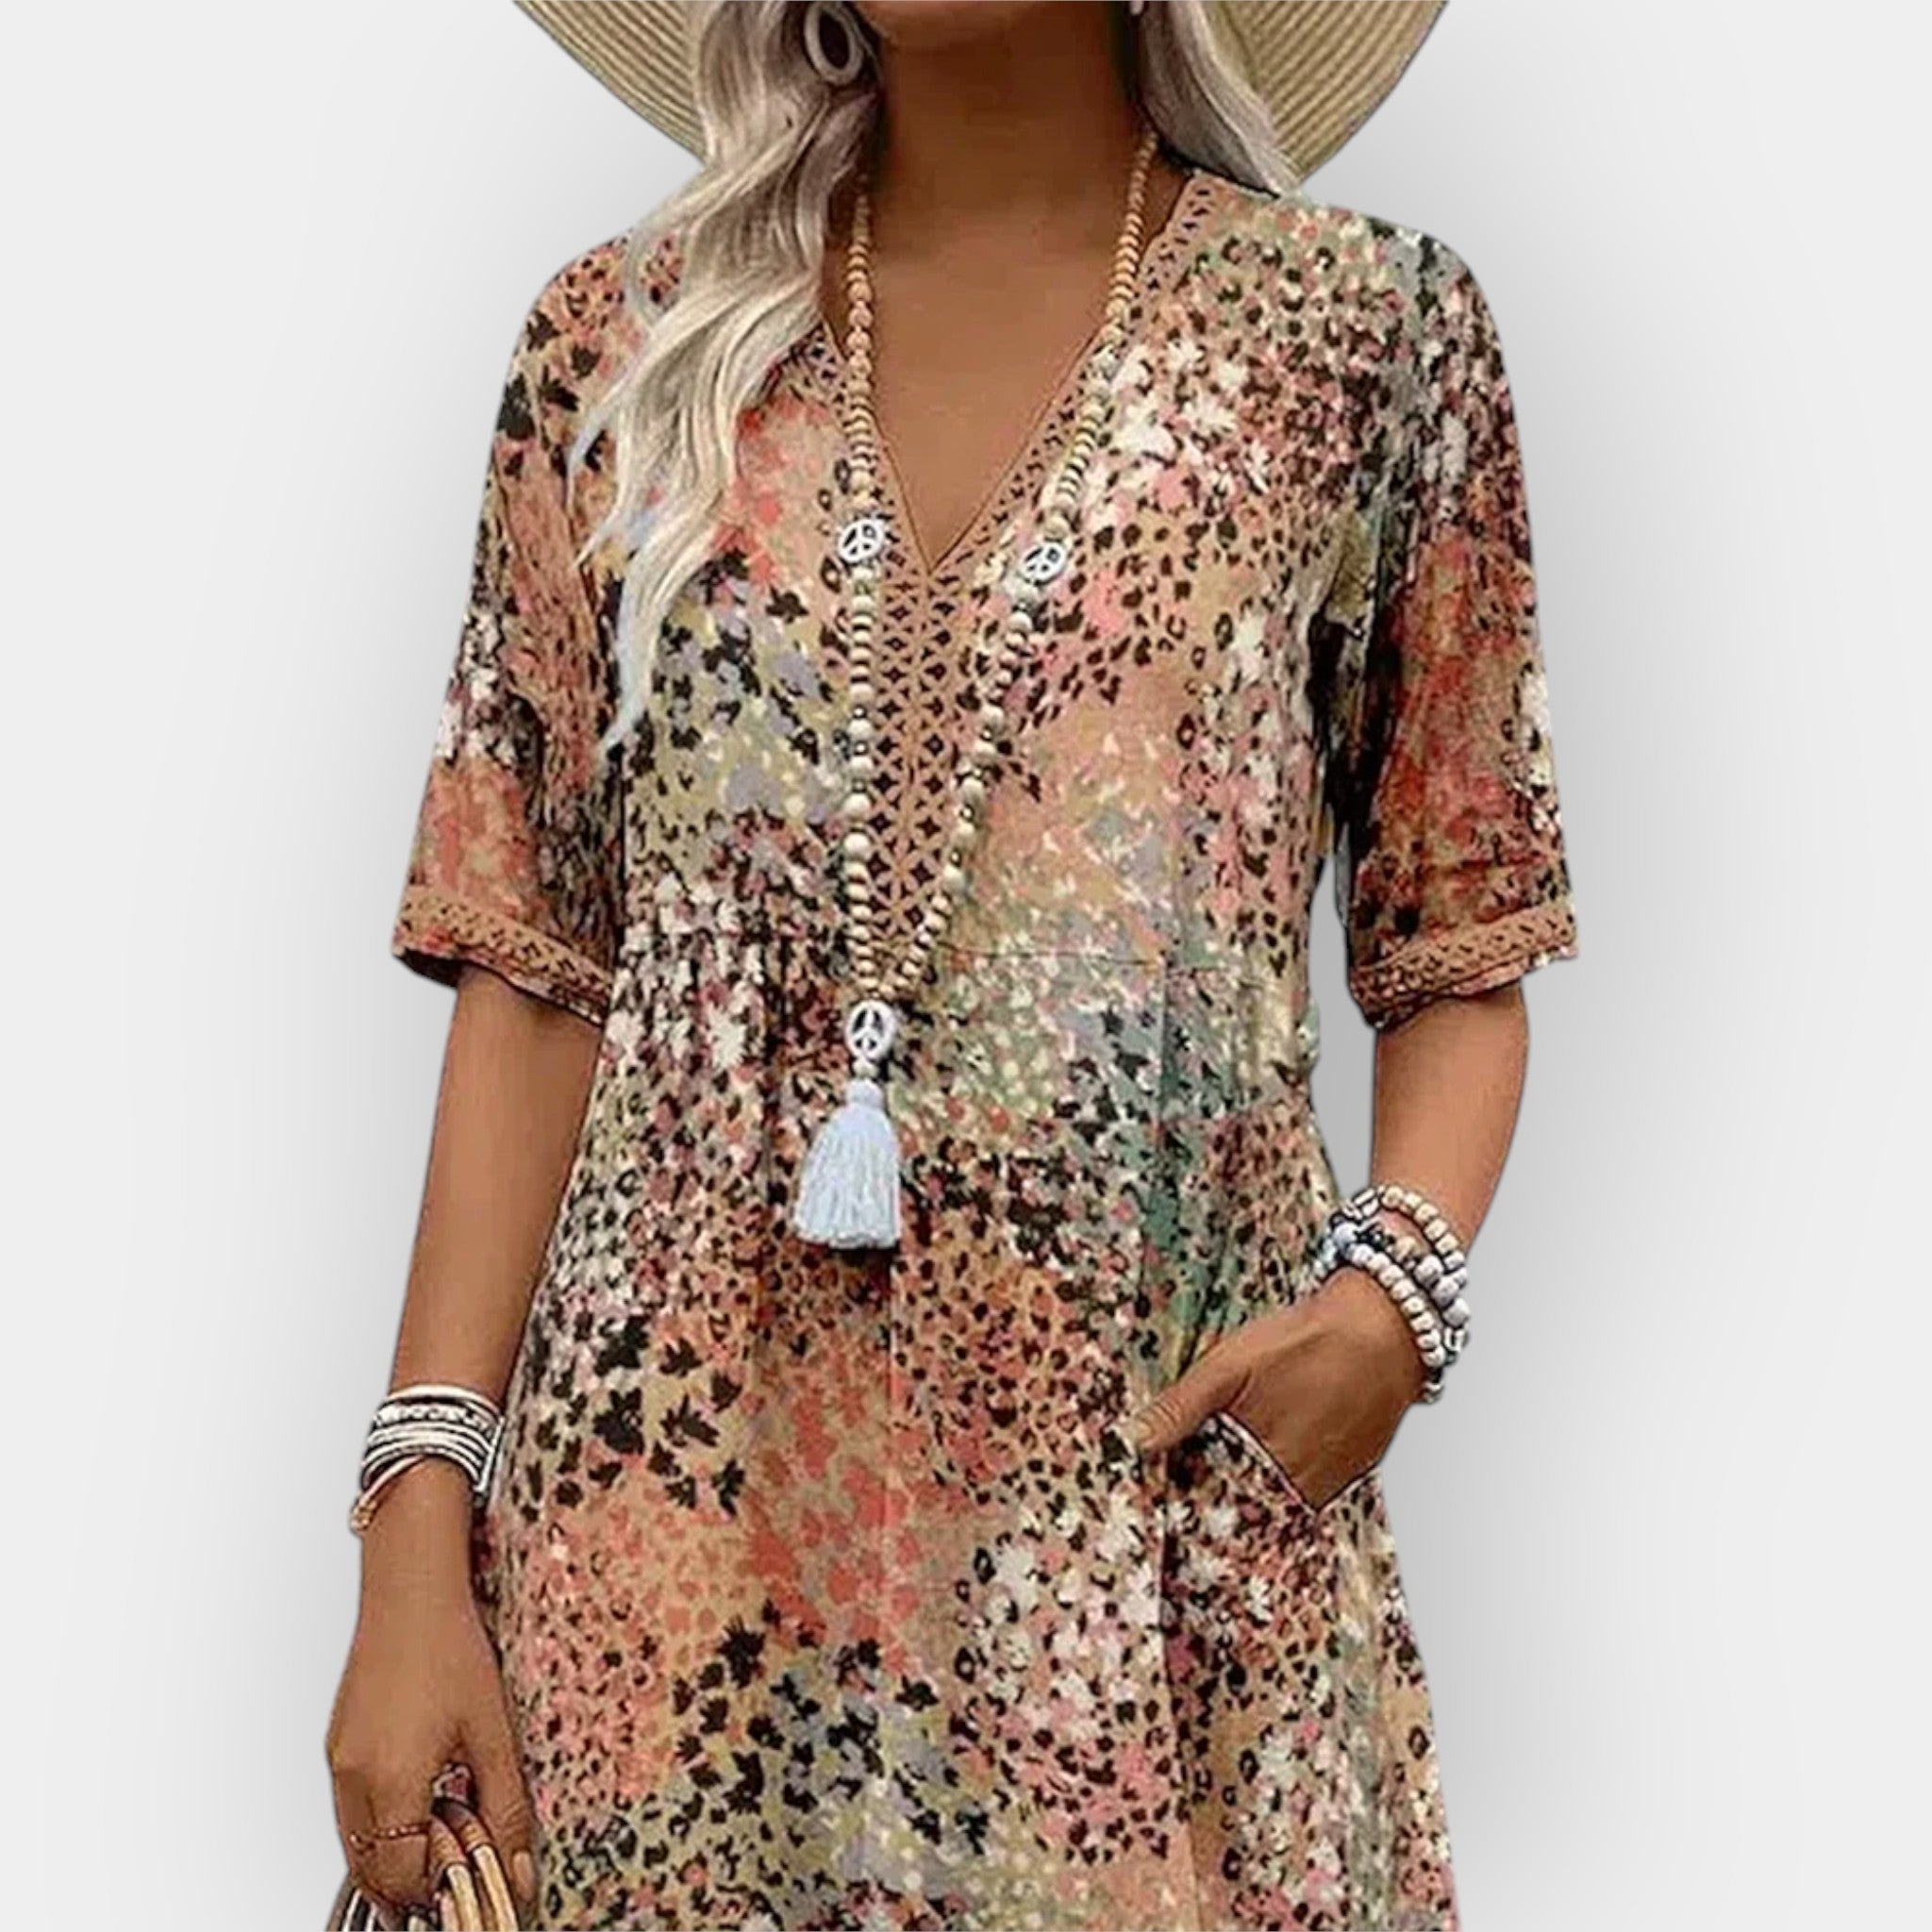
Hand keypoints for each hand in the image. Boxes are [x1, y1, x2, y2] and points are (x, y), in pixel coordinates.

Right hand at [326, 1464, 538, 1921]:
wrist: (411, 1593)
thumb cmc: (450, 1649)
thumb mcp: (494, 1732)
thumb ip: (506, 1806)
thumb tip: (516, 1868)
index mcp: (390, 1782)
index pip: (403, 1877)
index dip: (439, 1891)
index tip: (472, 1889)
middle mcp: (353, 1779)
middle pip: (371, 1871)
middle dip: (411, 1887)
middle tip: (455, 1885)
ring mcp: (338, 1762)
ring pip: (355, 1845)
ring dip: (392, 1861)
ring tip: (441, 1852)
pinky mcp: (338, 1745)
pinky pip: (350, 1811)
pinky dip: (378, 1829)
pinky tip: (417, 1812)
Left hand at [1122, 1267, 1425, 1507]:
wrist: (1386, 1323)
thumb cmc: (1309, 1340)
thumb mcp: (1231, 1365)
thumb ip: (1181, 1407)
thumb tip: (1132, 1442)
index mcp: (1268, 1468)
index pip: (1218, 1510)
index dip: (1193, 1499)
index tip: (1172, 1490)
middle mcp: (1305, 1487)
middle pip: (1252, 1506)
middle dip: (1226, 1490)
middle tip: (1204, 1465)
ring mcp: (1336, 1480)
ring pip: (1284, 1496)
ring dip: (1261, 1480)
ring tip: (1248, 1444)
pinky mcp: (1358, 1466)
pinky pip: (1315, 1482)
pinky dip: (1294, 1468)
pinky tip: (1285, 1433)